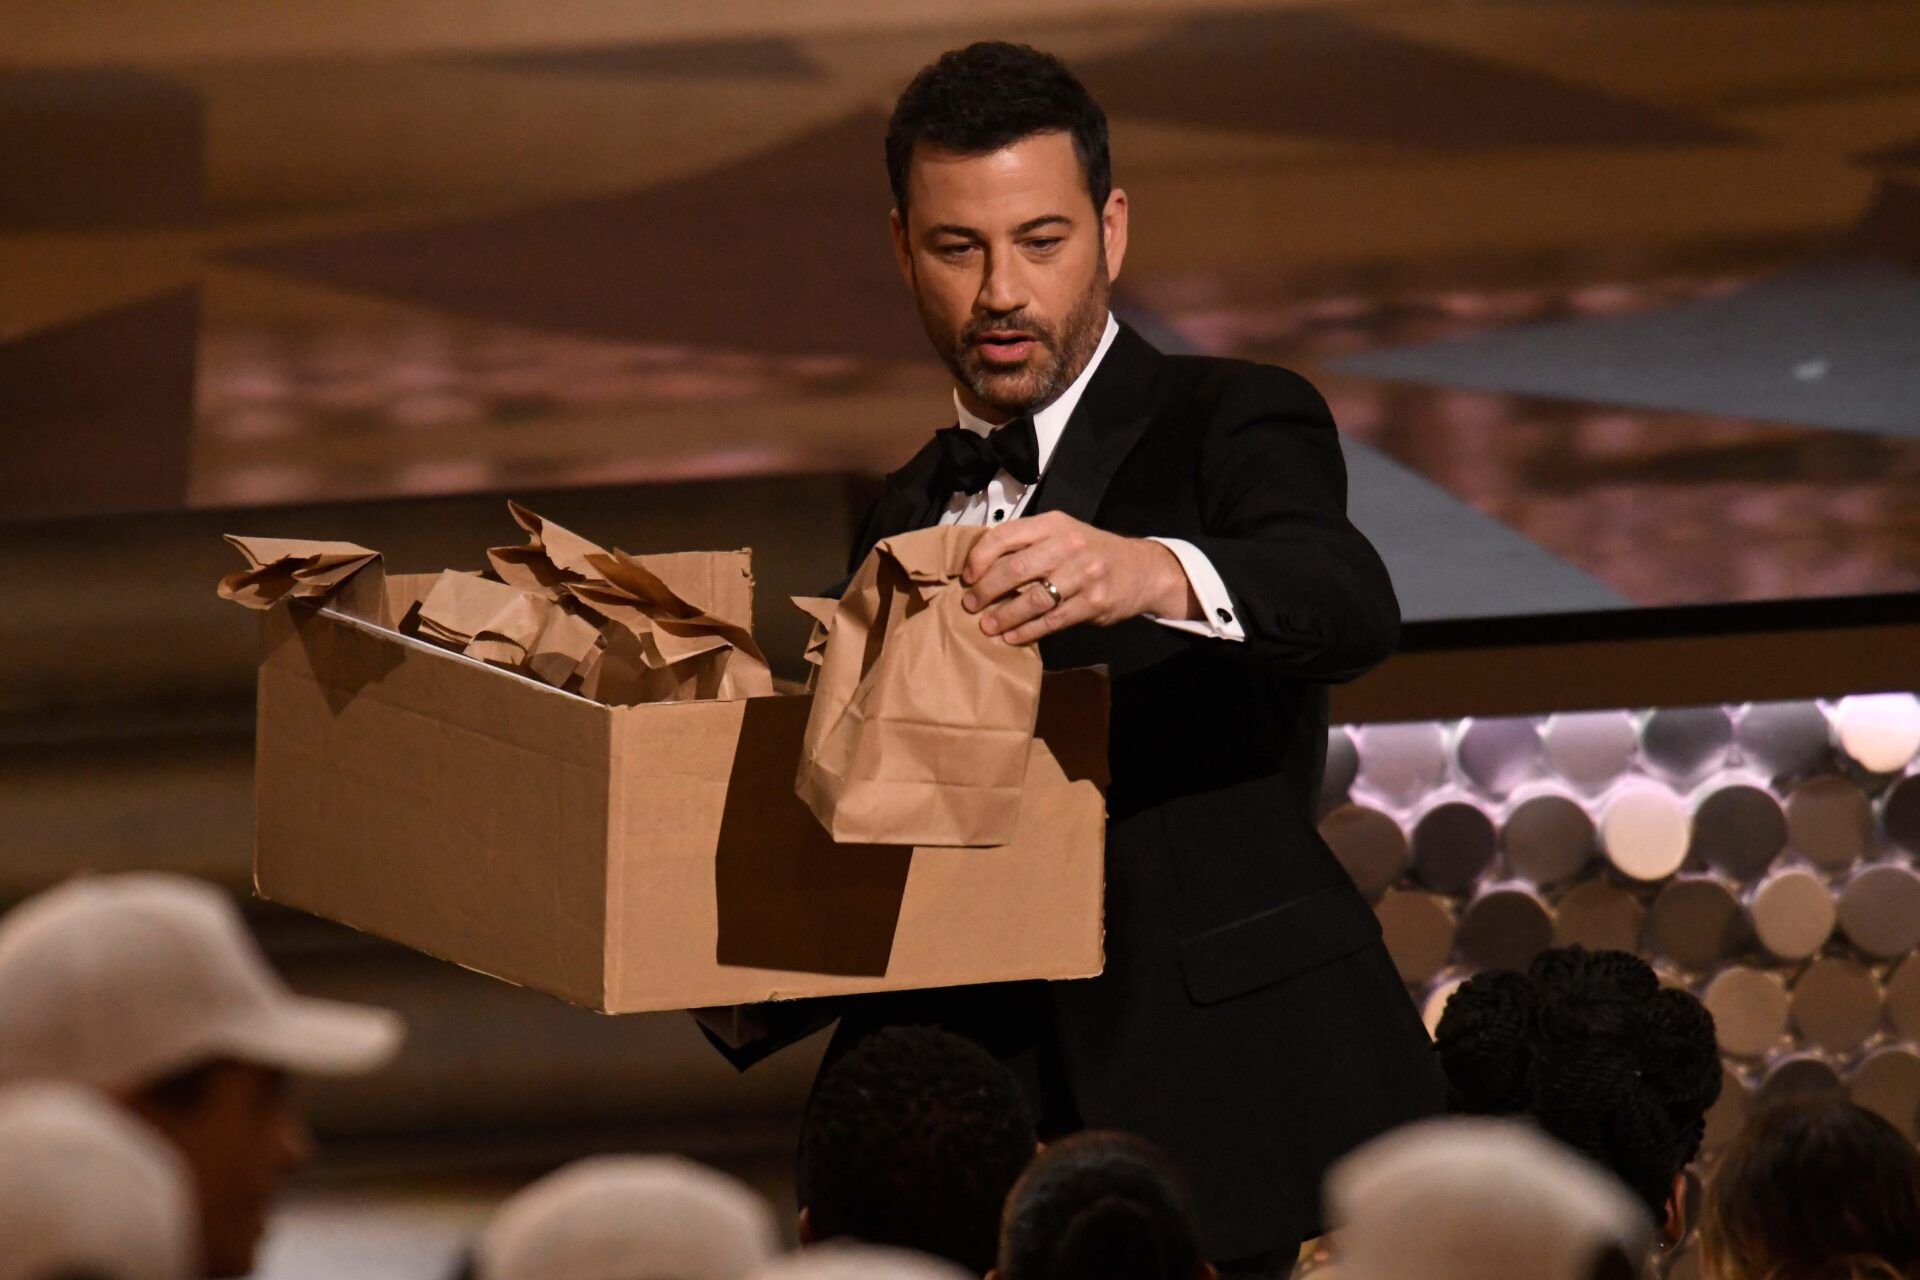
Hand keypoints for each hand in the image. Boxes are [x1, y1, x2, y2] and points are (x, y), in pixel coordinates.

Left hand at [959, 512, 1197, 644]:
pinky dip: (1027, 631)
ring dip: (1004, 616)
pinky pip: (1052, 621)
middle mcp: (1069, 545)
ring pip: (1032, 599)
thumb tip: (980, 563)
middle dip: (986, 590)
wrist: (1142, 569)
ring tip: (987, 626)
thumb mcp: (1063, 533)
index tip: (967, 576)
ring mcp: (1084, 575)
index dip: (980, 557)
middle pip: (1015, 569)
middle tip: (970, 604)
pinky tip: (1011, 637)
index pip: (1005, 535)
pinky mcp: (1093, 603)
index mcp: (1053, 524)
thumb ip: (1028, 542)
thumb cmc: (1091, 551)